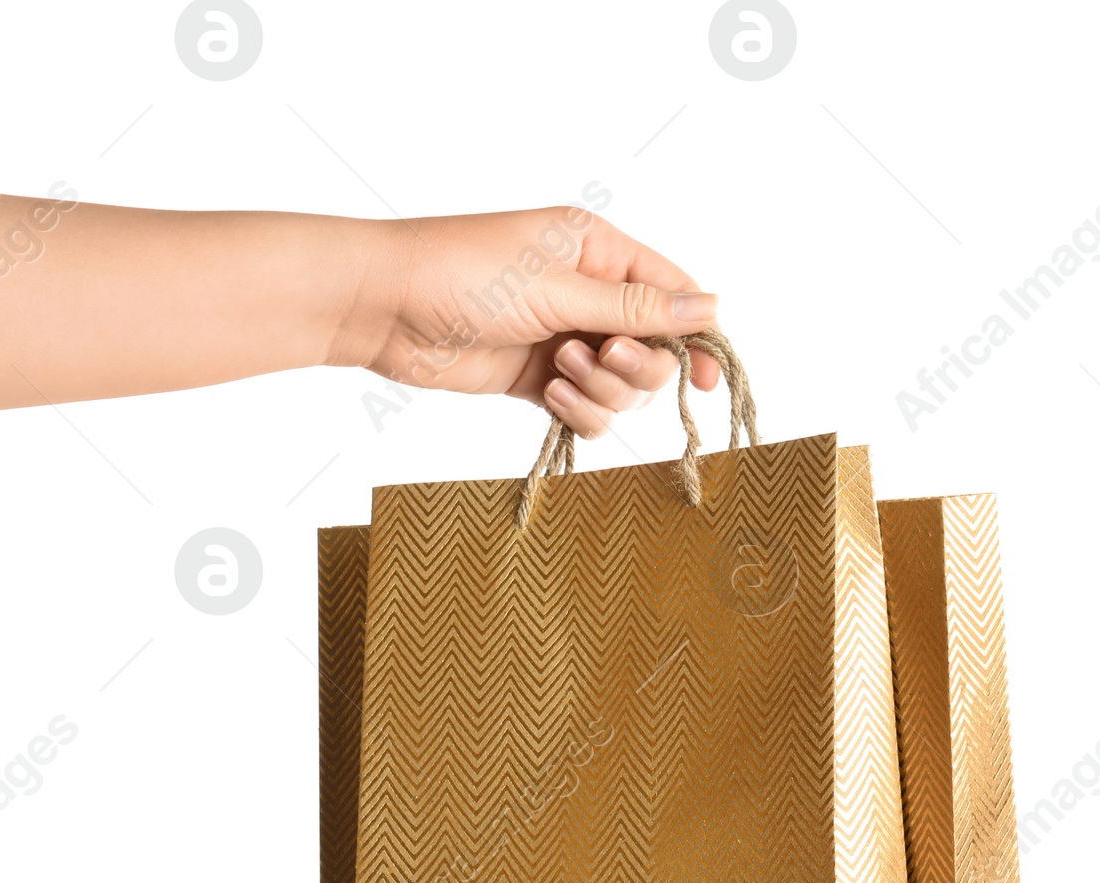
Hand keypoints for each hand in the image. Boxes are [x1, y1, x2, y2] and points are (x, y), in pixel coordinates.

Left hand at [342, 207, 722, 438]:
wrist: (388, 309)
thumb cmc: (464, 275)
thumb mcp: (558, 289)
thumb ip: (635, 309)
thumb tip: (711, 308)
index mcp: (597, 250)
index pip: (671, 293)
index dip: (695, 336)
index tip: (707, 378)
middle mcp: (586, 294)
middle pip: (652, 350)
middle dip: (633, 366)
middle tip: (595, 358)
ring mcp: (562, 340)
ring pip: (620, 387)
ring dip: (600, 392)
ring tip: (558, 374)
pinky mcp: (538, 380)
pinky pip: (586, 411)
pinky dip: (578, 415)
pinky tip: (550, 398)